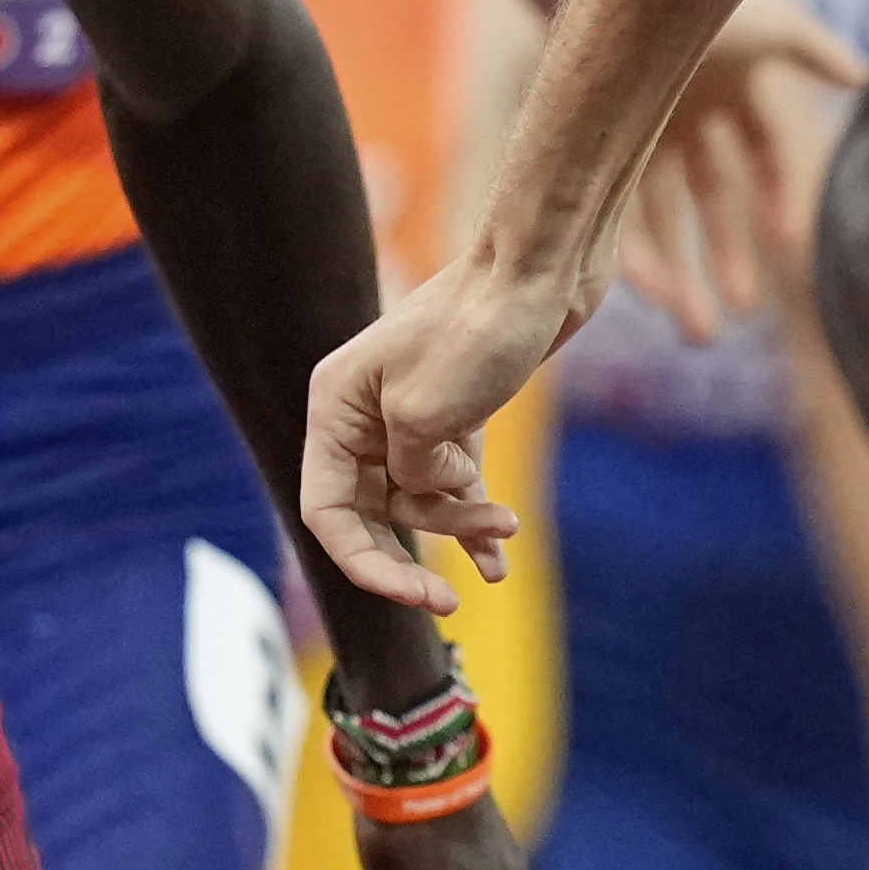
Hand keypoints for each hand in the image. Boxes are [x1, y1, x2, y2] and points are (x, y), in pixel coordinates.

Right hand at [298, 260, 586, 610]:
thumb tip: (423, 492)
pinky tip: (496, 563)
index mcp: (335, 407)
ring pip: (419, 499)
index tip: (412, 594)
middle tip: (443, 601)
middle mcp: (362, 413)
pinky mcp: (457, 414)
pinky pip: (453, 483)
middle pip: (370, 513)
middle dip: (407, 557)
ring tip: (507, 526)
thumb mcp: (426, 417)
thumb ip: (410, 474)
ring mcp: (410, 414)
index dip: (362, 561)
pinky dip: (473, 520)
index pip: (326, 510)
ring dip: (460, 522)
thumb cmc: (478, 329)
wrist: (542, 268)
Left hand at [610, 0, 866, 343]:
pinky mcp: (594, 151)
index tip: (787, 246)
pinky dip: (638, 258)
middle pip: (709, 201)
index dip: (776, 198)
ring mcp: (635, 133)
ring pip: (663, 221)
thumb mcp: (769, 22)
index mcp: (728, 84)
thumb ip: (817, 52)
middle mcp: (681, 114)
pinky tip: (652, 295)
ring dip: (681, 277)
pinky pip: (617, 216)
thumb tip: (865, 77)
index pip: (762, 155)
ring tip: (698, 332)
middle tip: (738, 314)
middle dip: (724, 258)